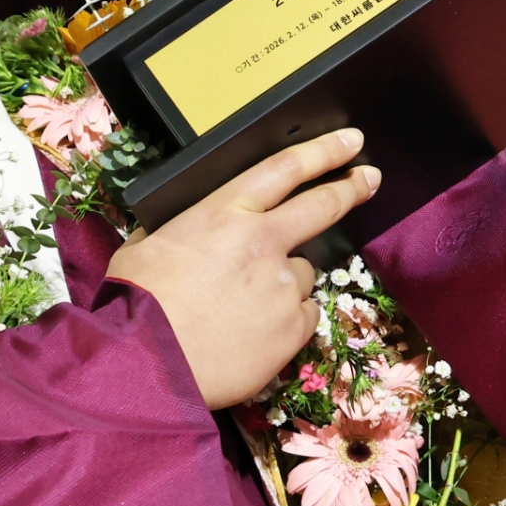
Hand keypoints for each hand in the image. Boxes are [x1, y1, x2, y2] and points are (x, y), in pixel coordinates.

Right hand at [107, 130, 380, 409]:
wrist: (149, 363)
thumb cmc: (137, 300)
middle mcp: (264, 242)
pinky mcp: (294, 329)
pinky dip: (287, 319)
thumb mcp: (143, 247)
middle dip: (351, 188)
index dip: (324, 151)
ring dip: (287, 279)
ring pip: (304, 272)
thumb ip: (172, 233)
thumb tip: (174, 233)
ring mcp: (284, 286)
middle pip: (321, 206)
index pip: (285, 169)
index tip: (352, 141)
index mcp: (224, 213)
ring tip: (249, 304)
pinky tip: (256, 331)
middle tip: (369, 179)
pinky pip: (303, 314)